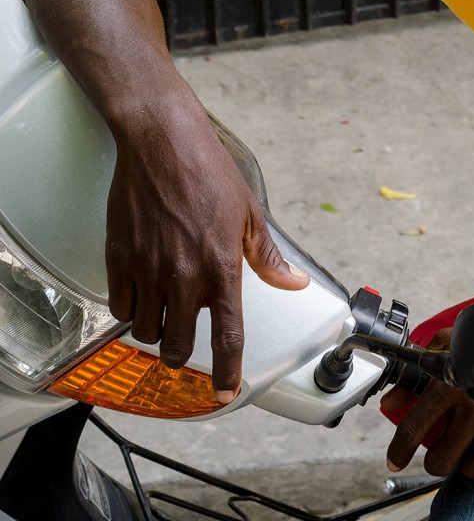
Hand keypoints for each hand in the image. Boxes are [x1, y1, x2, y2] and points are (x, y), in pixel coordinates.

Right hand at [105, 108, 307, 399]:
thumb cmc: (208, 171)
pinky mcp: (119, 258)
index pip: (226, 336)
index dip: (225, 373)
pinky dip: (129, 309)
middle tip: (183, 339)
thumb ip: (267, 255)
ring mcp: (149, 269)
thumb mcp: (249, 211)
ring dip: (155, 329)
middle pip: (177, 347)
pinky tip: (140, 292)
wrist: (162, 141)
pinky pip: (120, 308)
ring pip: (146, 331)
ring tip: (163, 308)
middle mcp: (185, 275)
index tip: (224, 393)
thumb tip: (294, 282)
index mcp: (223, 266)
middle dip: (180, 354)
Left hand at [385, 331, 473, 479]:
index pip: (414, 427)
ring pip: (472, 469)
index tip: (396, 458)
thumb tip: (391, 402)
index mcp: (452, 381)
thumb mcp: (454, 345)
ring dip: (470, 459)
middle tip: (445, 448)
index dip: (400, 449)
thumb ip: (419, 372)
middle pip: (441, 461)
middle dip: (438, 459)